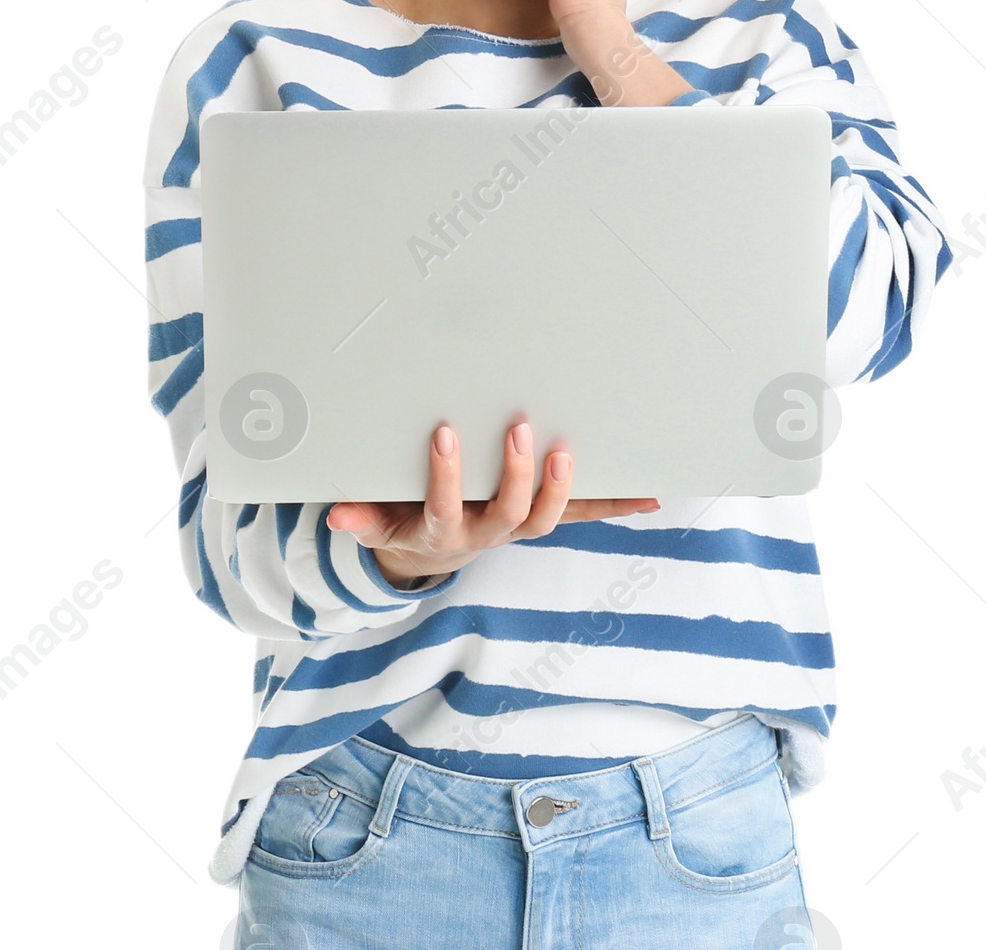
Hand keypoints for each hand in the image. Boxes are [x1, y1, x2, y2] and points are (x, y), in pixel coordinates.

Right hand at [326, 417, 660, 586]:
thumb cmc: (404, 521)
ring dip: (564, 490)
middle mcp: (485, 533)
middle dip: (516, 475)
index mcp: (443, 528)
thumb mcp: (379, 521)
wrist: (430, 555)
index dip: (445, 475)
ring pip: (546, 519)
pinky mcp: (542, 518)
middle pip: (508, 513)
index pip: (443, 504)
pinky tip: (650, 496)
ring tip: (569, 454)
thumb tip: (335, 516)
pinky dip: (615, 505)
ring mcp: (517, 527)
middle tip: (519, 429)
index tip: (444, 433)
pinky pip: (582, 515)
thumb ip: (362, 517)